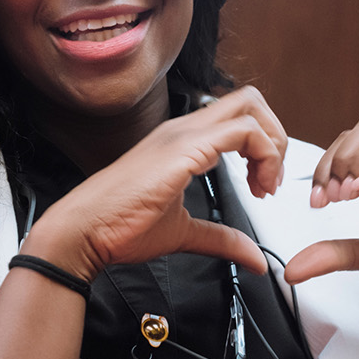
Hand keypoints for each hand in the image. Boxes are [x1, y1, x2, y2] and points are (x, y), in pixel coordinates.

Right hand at [24, 87, 286, 280]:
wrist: (84, 231)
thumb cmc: (118, 226)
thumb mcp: (183, 232)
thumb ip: (222, 240)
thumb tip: (254, 258)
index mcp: (182, 140)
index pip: (238, 116)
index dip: (263, 147)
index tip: (262, 186)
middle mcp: (183, 129)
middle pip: (249, 100)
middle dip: (275, 134)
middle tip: (271, 177)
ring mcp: (183, 135)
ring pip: (250, 109)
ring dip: (272, 146)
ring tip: (265, 186)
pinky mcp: (184, 150)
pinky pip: (242, 132)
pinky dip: (262, 156)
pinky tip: (254, 188)